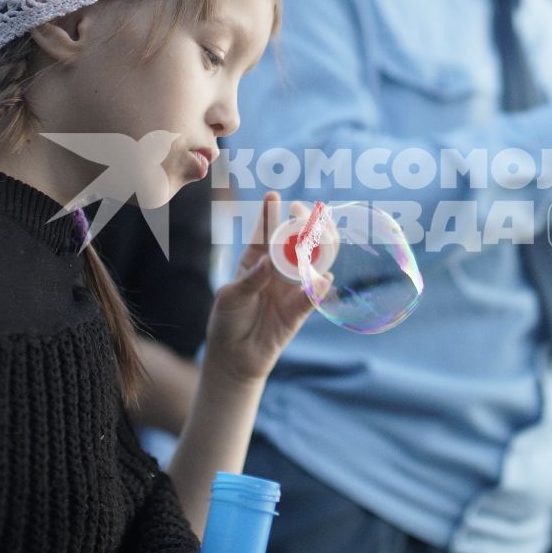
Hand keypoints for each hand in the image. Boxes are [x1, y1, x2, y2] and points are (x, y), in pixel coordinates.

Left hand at [202, 192, 318, 384]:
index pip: (264, 233)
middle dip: (299, 224)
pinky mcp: (299, 310)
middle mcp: (276, 270)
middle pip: (293, 242)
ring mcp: (290, 288)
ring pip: (309, 263)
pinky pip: (312, 296)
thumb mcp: (230, 297)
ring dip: (316, 248)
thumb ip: (250, 280)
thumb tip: (268, 263)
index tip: (273, 195)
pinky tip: (324, 277)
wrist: (235, 356)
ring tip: (320, 235)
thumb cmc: (227, 321)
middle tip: (301, 211)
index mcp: (255, 261)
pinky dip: (319, 287)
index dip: (270, 214)